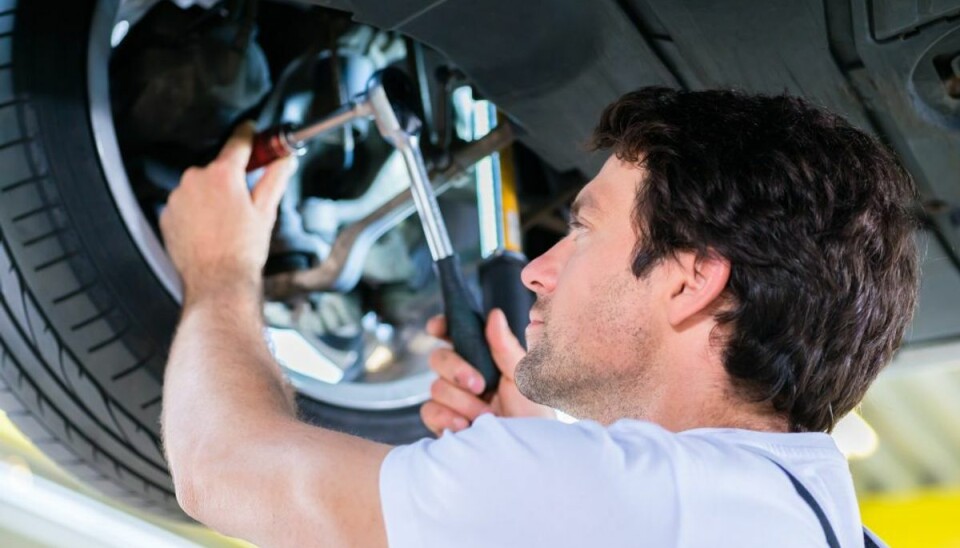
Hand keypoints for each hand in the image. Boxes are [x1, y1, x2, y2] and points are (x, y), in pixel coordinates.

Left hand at [159, 123, 296, 301]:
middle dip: (230, 177)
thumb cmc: (243, 250)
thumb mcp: (266, 211)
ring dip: (212, 195)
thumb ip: (275, 178)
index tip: (251, 129)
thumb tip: (286, 160)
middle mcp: (196, 179)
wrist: (217, 282)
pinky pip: (185, 203)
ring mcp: (178, 196)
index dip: (248, 133)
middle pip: (217, 167)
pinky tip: (210, 228)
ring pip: (200, 185)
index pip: (238, 141)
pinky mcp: (167, 214)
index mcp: (223, 174)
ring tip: (226, 221)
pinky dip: (196, 210)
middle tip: (245, 199)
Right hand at [420, 308, 555, 434]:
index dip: (442, 327)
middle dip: (457, 370)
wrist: (525, 457)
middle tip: (480, 386)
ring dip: (462, 402)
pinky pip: (430, 411)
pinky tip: (467, 428)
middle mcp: (464, 377)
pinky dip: (448, 418)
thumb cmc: (531, 416)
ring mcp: (452, 401)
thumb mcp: (521, 379)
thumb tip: (494, 315)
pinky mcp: (443, 423)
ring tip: (485, 417)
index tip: (437, 328)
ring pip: (435, 387)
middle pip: (438, 358)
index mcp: (483, 360)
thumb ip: (505, 348)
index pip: (455, 336)